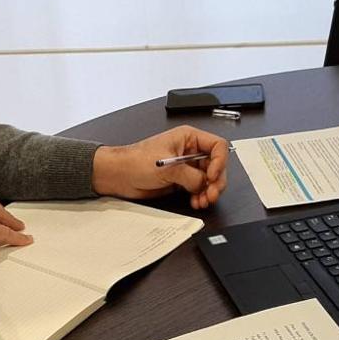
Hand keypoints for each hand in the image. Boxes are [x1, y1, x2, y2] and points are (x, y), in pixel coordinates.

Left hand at [92, 126, 228, 209]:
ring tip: (202, 200)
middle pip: (216, 165)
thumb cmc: (136, 161)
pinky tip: (196, 201)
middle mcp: (190, 150)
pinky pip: (199, 188)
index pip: (217, 146)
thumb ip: (191, 176)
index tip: (211, 176)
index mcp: (188, 137)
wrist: (119, 175)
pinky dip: (200, 196)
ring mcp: (186, 166)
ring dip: (209, 191)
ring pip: (209, 179)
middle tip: (210, 194)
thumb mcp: (168, 167)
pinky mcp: (181, 180)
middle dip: (216, 181)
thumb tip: (205, 184)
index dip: (219, 162)